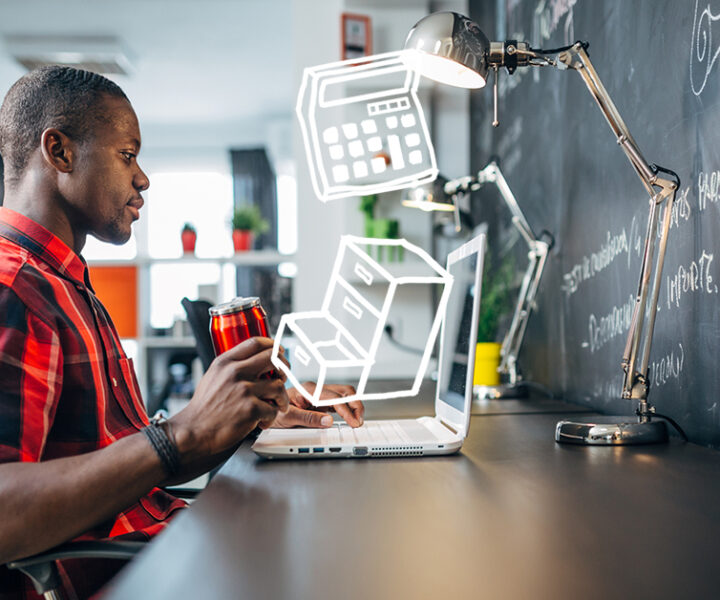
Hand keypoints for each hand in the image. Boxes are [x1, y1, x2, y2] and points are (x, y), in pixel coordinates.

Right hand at [170, 337, 288, 459]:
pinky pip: (273, 409)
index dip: (273, 345)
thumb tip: (254, 361)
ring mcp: (244, 390)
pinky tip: (262, 422)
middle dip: (285, 368)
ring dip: (282, 398)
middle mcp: (235, 372)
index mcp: (226, 362)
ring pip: (279, 386)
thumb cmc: (203, 408)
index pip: (256, 343)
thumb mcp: (213, 377)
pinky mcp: (251, 409)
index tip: (280, 351)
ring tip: (277, 406)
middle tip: (284, 377)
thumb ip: (231, 367)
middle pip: (273, 358)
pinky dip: (271, 418)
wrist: (193, 431)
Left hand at [266, 383, 363, 428]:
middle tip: (359, 421)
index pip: (335, 398)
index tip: (353, 422)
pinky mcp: (321, 401)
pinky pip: (339, 402)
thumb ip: (308, 419)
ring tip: (356, 421)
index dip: (347, 410)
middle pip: (344, 392)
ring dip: (353, 406)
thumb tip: (329, 421)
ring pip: (344, 395)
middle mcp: (316, 389)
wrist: (265, 407)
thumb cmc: (274, 410)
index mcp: (309, 390)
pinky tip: (349, 418)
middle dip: (355, 405)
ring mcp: (320, 395)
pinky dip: (347, 409)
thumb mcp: (288, 418)